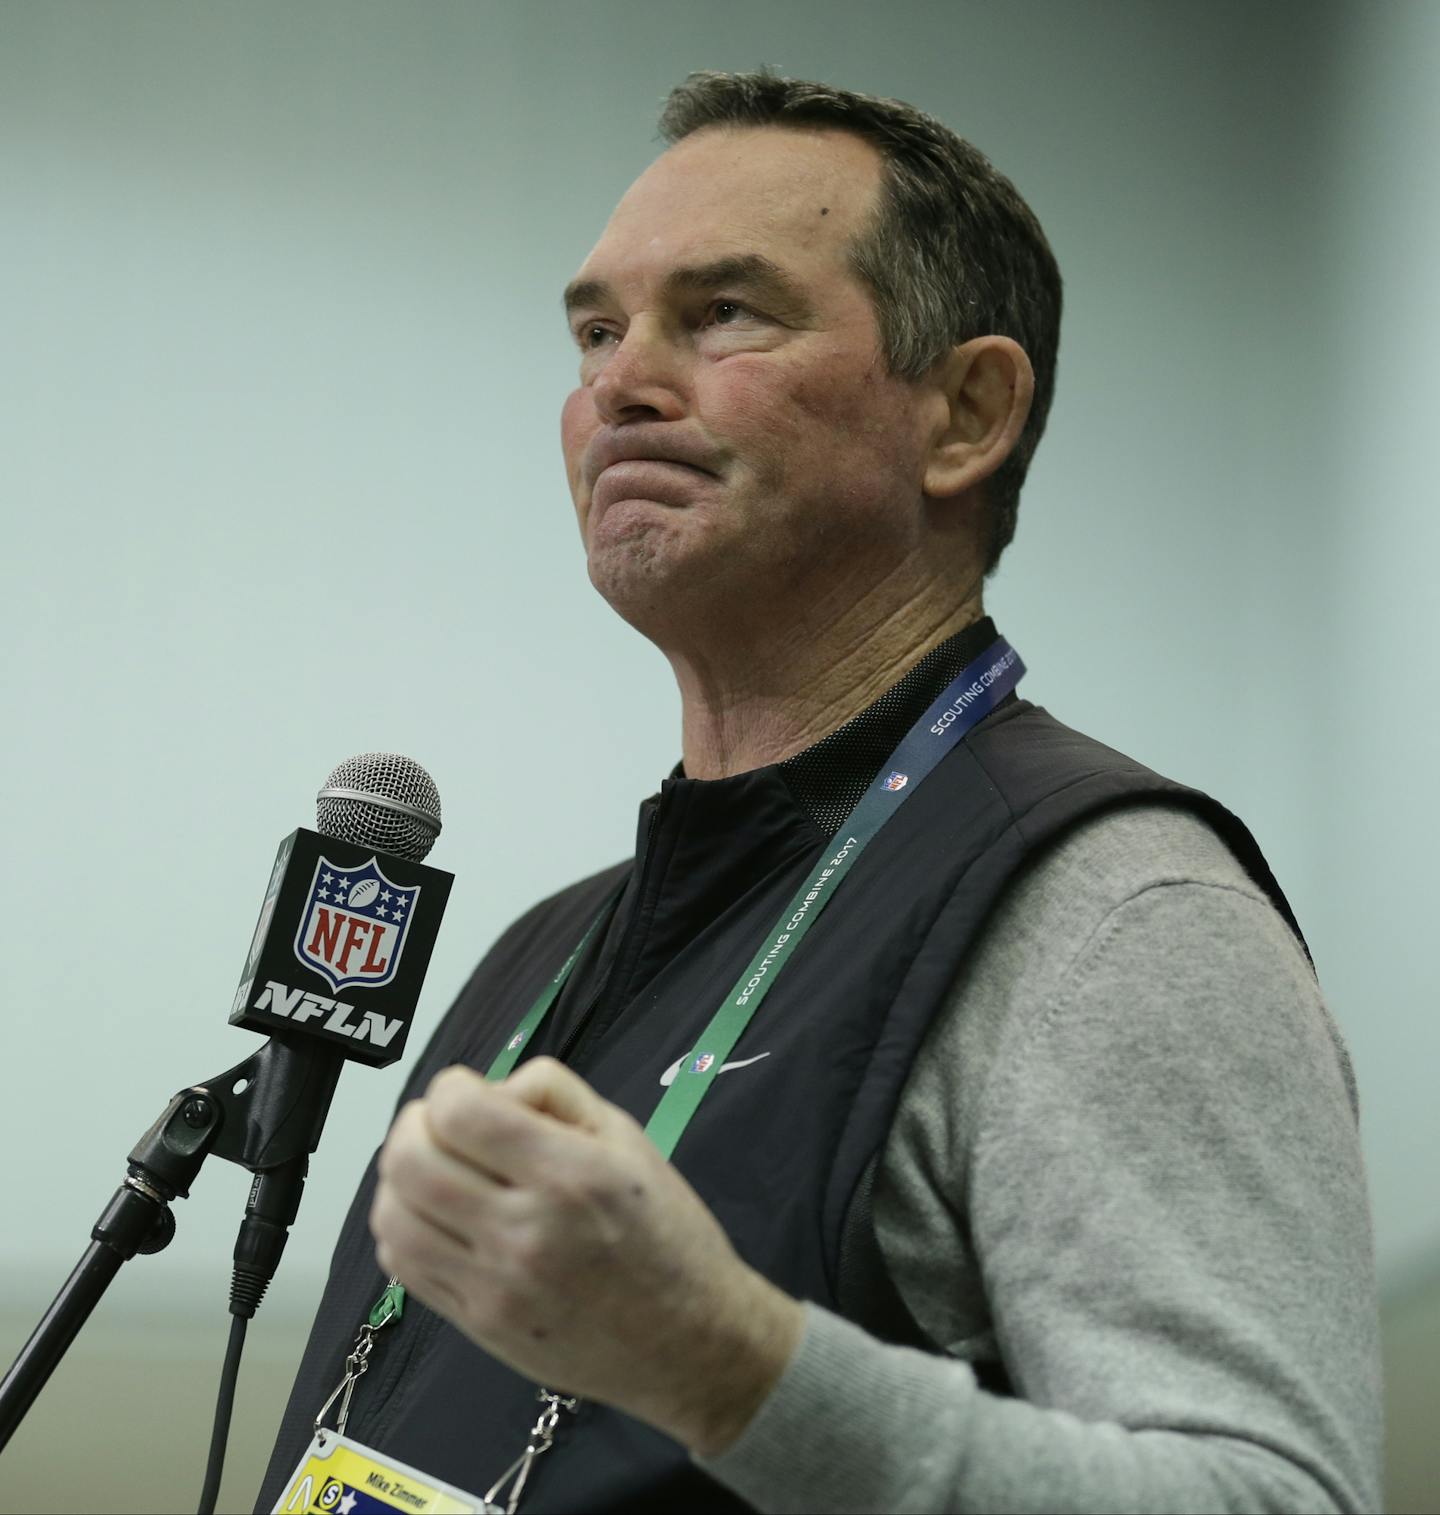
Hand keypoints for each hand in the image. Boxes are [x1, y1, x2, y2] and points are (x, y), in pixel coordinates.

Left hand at [369, 1057, 804, 1455]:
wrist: (689, 1342)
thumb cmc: (666, 1231)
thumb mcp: (627, 1138)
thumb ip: (554, 1095)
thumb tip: (487, 1091)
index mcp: (571, 1175)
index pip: (461, 1114)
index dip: (450, 1087)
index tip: (467, 1090)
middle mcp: (525, 1232)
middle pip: (411, 1161)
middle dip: (414, 1124)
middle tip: (439, 1122)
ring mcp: (494, 1286)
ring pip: (394, 1216)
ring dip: (399, 1177)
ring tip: (432, 1166)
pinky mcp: (478, 1324)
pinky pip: (405, 1266)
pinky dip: (402, 1224)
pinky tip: (432, 1212)